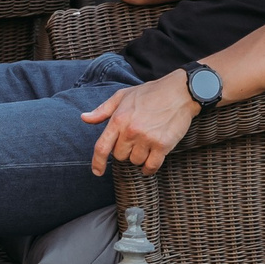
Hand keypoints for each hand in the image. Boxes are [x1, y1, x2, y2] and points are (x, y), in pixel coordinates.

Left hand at [81, 74, 202, 175]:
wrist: (179, 92)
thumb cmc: (150, 93)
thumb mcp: (123, 96)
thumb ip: (103, 110)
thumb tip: (84, 118)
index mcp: (118, 119)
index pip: (102, 147)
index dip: (97, 162)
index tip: (97, 172)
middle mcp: (131, 131)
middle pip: (120, 156)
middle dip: (125, 151)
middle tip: (135, 140)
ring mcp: (147, 139)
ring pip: (136, 161)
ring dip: (139, 157)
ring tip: (146, 144)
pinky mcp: (163, 145)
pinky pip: (151, 166)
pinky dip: (149, 168)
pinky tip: (150, 164)